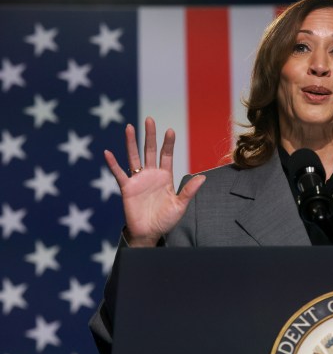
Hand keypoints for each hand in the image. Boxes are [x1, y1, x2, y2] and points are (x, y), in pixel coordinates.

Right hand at [105, 116, 205, 246]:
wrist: (149, 233)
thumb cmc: (165, 219)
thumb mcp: (180, 205)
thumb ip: (189, 191)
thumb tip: (203, 177)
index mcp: (165, 176)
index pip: (167, 155)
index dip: (168, 143)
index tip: (170, 130)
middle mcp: (151, 174)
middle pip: (150, 150)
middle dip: (150, 135)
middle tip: (149, 119)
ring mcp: (138, 180)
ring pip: (134, 157)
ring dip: (131, 143)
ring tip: (129, 127)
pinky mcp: (127, 188)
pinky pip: (119, 174)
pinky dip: (113, 164)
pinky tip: (108, 153)